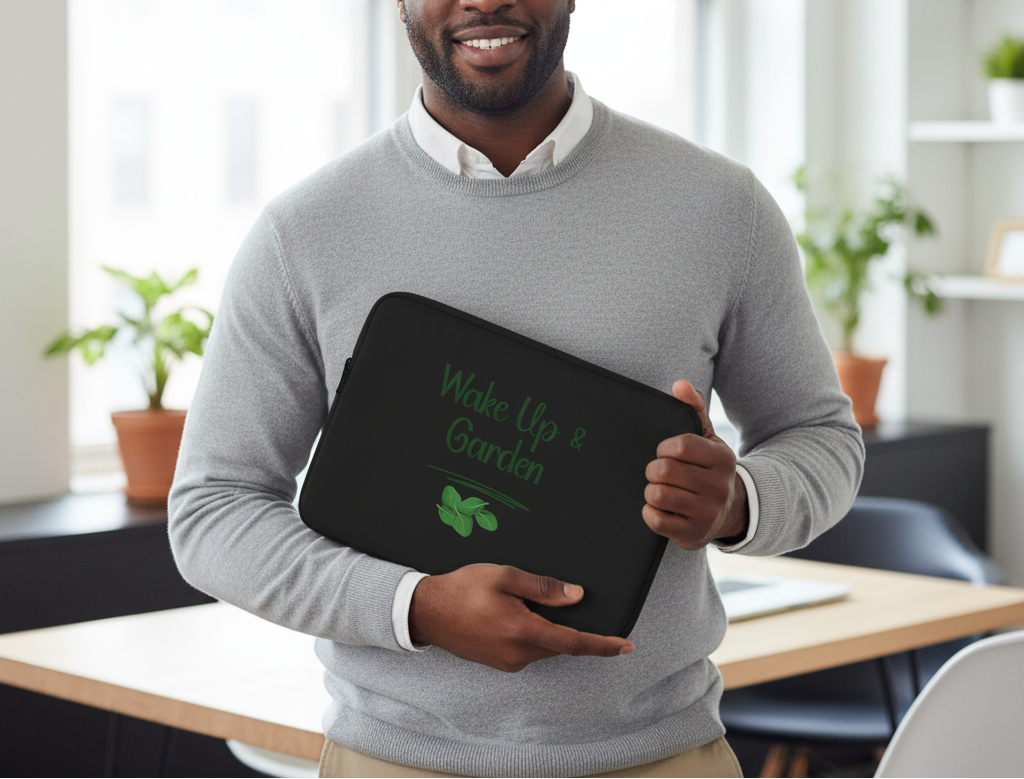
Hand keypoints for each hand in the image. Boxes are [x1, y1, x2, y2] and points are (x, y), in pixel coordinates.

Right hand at [408, 564, 633, 671]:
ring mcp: (508, 662)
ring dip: (546, 629)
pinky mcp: (499, 663)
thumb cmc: (462, 590)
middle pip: (559, 643)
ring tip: (518, 601)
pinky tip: (514, 615)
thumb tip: (576, 596)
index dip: (602, 645)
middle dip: (569, 628)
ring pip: (543, 646)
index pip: (573, 642)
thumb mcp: (504, 577)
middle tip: (558, 601)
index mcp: (522, 631)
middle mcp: (518, 653)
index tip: (625, 646)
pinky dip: (532, 634)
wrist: (427, 612)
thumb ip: (543, 587)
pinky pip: (527, 649)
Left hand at [642, 380, 748, 550]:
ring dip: (650, 491)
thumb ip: (694, 409)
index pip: (680, 445)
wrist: (731, 512)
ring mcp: (707, 512)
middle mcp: (718, 486)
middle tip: (657, 472)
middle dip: (653, 470)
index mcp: (722, 459)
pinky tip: (659, 508)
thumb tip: (679, 385)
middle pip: (664, 471)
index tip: (664, 452)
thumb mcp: (708, 438)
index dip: (663, 448)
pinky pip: (656, 520)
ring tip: (659, 489)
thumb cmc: (710, 469)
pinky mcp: (693, 534)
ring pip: (658, 495)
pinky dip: (650, 513)